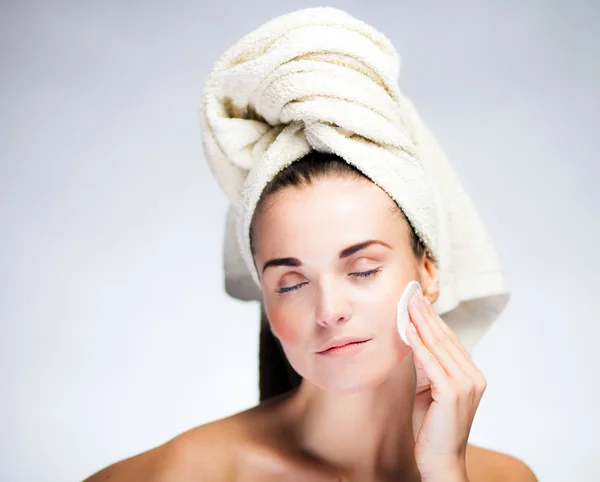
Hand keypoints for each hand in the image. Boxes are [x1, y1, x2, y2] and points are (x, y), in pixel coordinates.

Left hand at [405, 290, 486, 480]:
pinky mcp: (453, 393)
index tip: (418, 300)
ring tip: (408, 304)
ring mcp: (466, 384)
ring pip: (439, 346)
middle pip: (445, 338)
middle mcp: (473, 376)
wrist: (441, 460)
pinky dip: (419, 344)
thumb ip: (426, 365)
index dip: (432, 319)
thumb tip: (414, 339)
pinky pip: (432, 362)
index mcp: (471, 374)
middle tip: (411, 293)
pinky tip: (409, 329)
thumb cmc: (433, 427)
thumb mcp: (428, 389)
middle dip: (426, 314)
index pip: (449, 340)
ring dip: (421, 322)